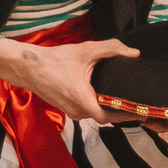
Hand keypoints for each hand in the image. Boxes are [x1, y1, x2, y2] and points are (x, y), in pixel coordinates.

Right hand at [0, 36, 139, 125]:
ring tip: (124, 98)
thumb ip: (111, 49)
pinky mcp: (67, 109)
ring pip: (95, 114)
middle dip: (120, 111)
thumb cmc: (55, 59)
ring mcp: (71, 112)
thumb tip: (134, 53)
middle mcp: (77, 111)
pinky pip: (87, 111)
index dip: (125, 115)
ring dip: (108, 108)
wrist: (28, 67)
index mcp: (82, 100)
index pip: (109, 117)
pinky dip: (97, 105)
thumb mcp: (85, 50)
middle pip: (105, 117)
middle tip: (136, 101)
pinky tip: (106, 95)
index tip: (139, 109)